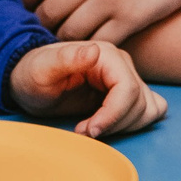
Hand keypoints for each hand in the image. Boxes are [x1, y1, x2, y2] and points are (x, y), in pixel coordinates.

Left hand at [8, 39, 167, 137]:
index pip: (128, 90)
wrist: (31, 79)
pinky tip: (107, 124)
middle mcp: (121, 64)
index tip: (89, 130)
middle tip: (82, 129)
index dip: (113, 116)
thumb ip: (67, 58)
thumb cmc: (33, 74)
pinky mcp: (127, 94)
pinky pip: (150, 111)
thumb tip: (95, 50)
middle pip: (139, 103)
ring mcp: (127, 78)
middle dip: (112, 124)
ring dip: (122, 126)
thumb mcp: (43, 68)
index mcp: (106, 55)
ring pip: (147, 110)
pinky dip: (133, 123)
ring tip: (91, 127)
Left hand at [21, 0, 180, 44]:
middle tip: (41, 29)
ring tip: (62, 39)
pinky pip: (97, 41)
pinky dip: (89, 46)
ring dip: (62, 40)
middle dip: (40, 24)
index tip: (27, 6)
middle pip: (48, 11)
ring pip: (70, 32)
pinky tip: (88, 44)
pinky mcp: (130, 19)